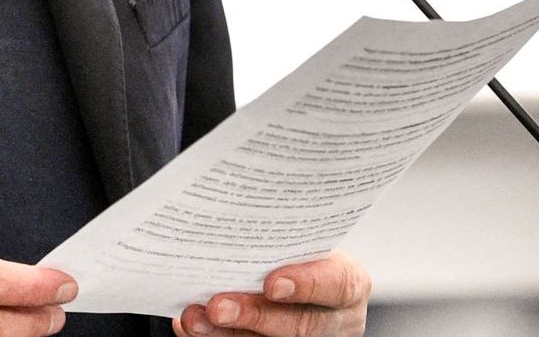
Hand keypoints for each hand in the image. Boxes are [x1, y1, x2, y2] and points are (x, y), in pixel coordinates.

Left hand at [174, 252, 370, 336]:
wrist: (301, 274)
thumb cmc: (298, 249)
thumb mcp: (303, 239)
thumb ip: (280, 236)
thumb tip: (232, 214)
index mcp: (347, 283)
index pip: (338, 285)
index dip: (307, 285)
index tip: (272, 284)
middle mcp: (335, 319)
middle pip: (300, 325)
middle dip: (255, 315)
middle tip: (217, 306)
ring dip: (227, 333)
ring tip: (195, 319)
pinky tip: (191, 327)